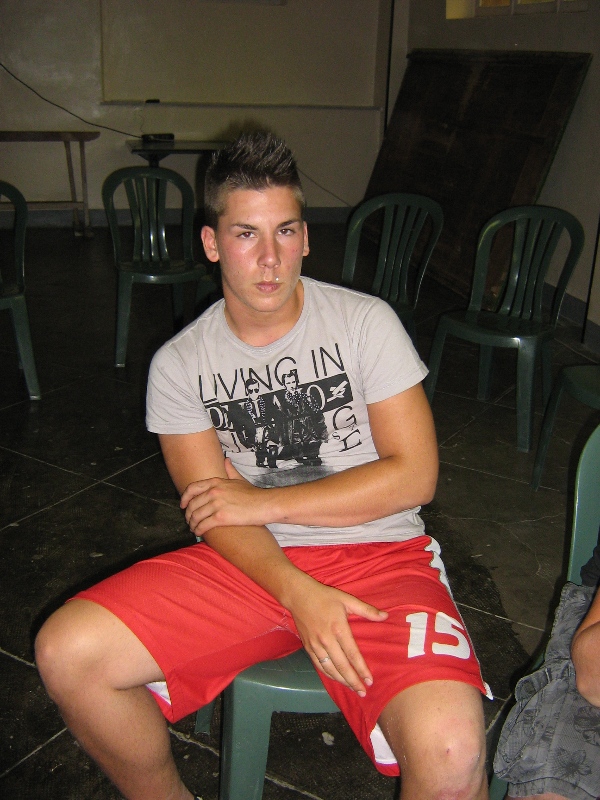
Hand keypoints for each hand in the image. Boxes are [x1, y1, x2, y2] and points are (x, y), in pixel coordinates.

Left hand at [180, 459, 268, 535]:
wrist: (264, 504)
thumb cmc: (253, 494)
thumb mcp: (240, 479)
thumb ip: (230, 470)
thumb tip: (226, 460)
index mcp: (216, 482)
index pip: (192, 488)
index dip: (184, 498)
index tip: (182, 505)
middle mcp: (214, 492)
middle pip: (192, 504)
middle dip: (188, 514)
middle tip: (189, 521)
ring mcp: (217, 504)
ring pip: (196, 516)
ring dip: (192, 524)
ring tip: (193, 528)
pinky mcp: (221, 517)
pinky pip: (203, 525)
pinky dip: (198, 530)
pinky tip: (199, 533)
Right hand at [286, 576, 387, 695]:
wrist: (298, 596)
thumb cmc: (325, 597)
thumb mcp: (347, 599)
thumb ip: (366, 610)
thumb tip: (385, 616)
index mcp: (338, 628)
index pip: (352, 654)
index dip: (361, 669)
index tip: (370, 681)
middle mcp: (326, 640)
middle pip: (342, 666)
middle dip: (353, 681)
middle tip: (363, 692)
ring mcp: (315, 645)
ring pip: (330, 669)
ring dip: (342, 681)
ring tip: (352, 689)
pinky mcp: (308, 647)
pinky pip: (319, 665)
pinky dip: (328, 674)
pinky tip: (336, 679)